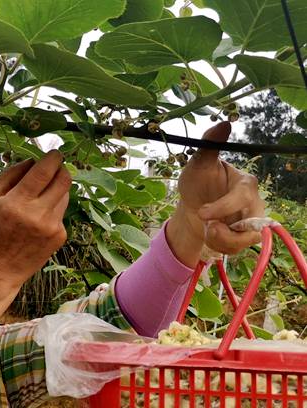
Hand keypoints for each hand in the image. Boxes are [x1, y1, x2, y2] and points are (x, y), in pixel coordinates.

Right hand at [0, 150, 70, 289]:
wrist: (0, 267)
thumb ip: (11, 174)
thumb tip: (33, 160)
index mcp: (17, 202)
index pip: (44, 171)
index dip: (53, 158)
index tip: (55, 153)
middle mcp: (38, 214)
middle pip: (64, 180)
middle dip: (61, 169)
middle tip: (54, 167)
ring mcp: (52, 226)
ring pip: (65, 195)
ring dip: (57, 189)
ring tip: (39, 197)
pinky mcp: (60, 236)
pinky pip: (62, 212)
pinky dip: (53, 209)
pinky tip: (39, 219)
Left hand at [168, 122, 264, 264]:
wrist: (191, 209)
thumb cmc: (197, 184)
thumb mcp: (196, 165)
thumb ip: (209, 146)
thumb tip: (224, 123)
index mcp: (245, 182)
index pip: (242, 196)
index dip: (223, 207)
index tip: (202, 213)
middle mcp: (253, 202)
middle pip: (251, 221)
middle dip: (224, 230)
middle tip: (205, 225)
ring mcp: (252, 221)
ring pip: (246, 238)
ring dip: (221, 239)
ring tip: (206, 229)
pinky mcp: (246, 237)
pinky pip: (240, 248)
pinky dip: (221, 245)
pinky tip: (210, 234)